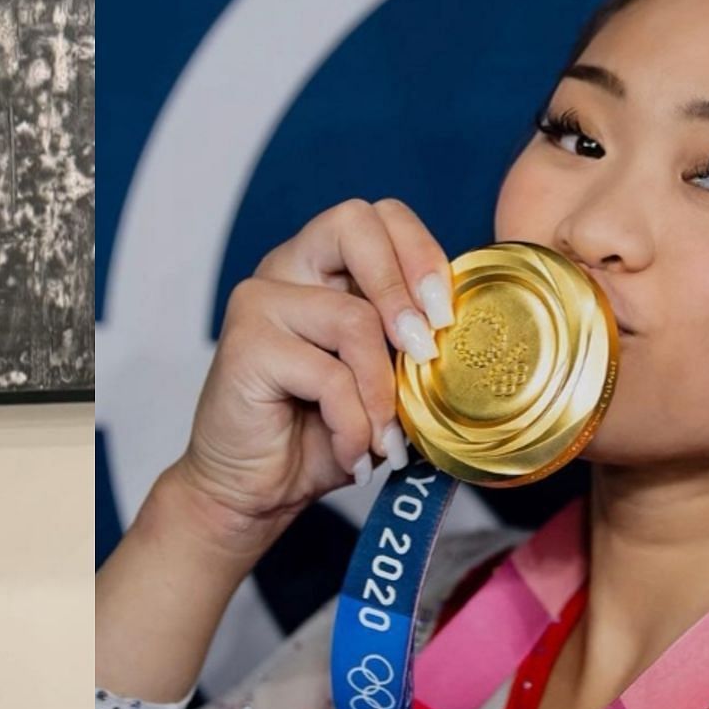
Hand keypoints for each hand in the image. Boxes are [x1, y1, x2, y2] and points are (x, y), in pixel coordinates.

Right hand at [166, 197, 455, 570]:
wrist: (252, 491)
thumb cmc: (317, 435)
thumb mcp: (380, 382)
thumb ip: (408, 345)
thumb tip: (463, 334)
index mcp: (321, 266)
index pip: (380, 217)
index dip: (421, 253)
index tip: (445, 317)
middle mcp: (286, 268)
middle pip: (355, 221)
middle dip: (404, 283)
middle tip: (424, 348)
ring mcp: (260, 302)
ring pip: (354, 317)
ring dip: (382, 391)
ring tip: (385, 440)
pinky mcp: (245, 345)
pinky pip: (328, 375)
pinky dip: (352, 423)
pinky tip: (350, 453)